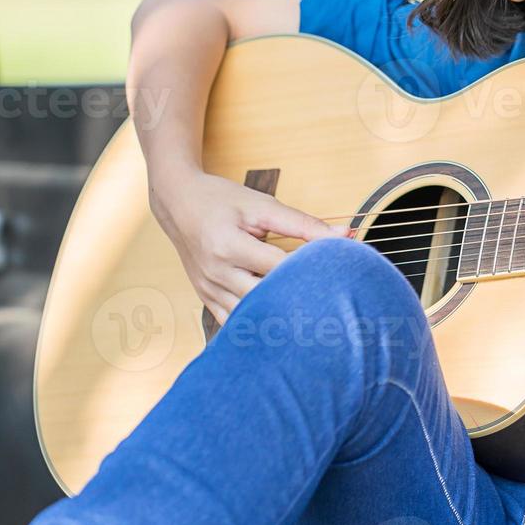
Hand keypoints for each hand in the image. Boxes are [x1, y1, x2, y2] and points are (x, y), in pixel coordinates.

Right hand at [149, 166, 348, 325]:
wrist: (179, 203)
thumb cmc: (222, 201)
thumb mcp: (263, 206)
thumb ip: (304, 224)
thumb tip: (345, 234)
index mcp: (228, 246)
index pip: (278, 268)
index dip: (310, 272)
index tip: (338, 275)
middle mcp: (216, 272)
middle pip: (264, 298)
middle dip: (297, 301)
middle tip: (332, 306)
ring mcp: (208, 289)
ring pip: (249, 315)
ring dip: (279, 316)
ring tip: (311, 318)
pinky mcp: (206, 298)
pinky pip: (234, 321)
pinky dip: (258, 322)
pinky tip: (281, 323)